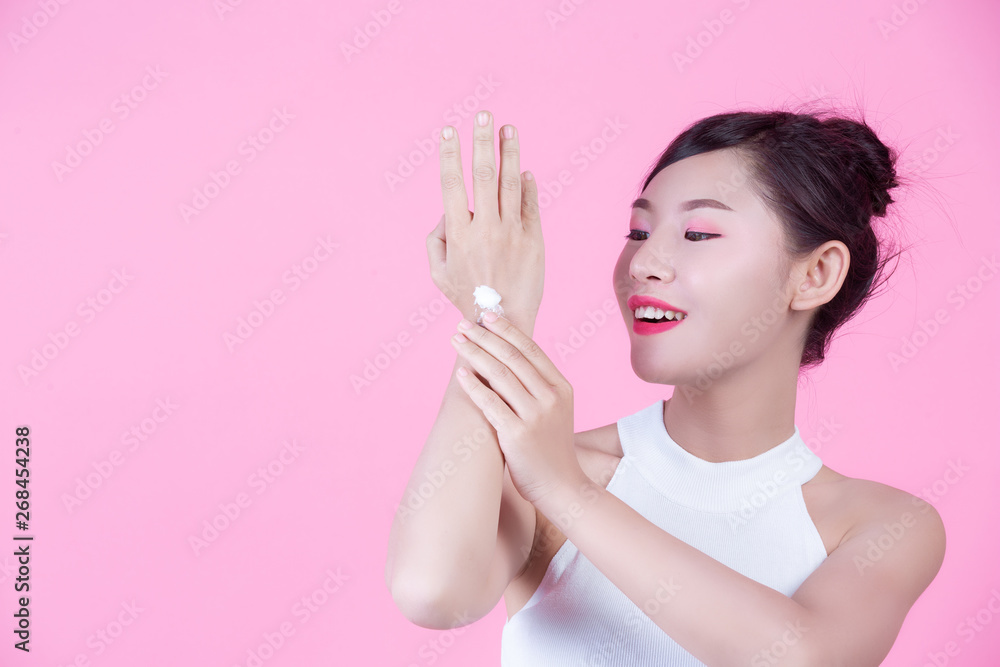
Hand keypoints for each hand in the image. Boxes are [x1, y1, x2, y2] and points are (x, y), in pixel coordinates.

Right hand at [426, 111, 543, 328]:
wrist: (502, 322)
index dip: (450, 154)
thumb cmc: (465, 296)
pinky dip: (528, 185)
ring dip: (509, 152)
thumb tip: (448, 211)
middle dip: (482, 140)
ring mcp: (512, 233)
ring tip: (508, 128)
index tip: (450, 130)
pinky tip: (525, 170)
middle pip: (483, 174)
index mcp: (458, 233)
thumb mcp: (437, 271)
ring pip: (510, 183)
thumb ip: (435, 238)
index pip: (452, 184)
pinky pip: (530, 205)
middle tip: (484, 114)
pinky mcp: (534, 240)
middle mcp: (485, 228)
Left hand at [449, 311, 586, 505]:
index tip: (486, 316)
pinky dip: (474, 386)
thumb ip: (539, 385)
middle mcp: (551, 398)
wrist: (561, 486)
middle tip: (463, 325)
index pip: (531, 350)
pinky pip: (491, 404)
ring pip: (500, 375)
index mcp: (561, 387)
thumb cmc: (551, 447)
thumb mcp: (556, 410)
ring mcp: (535, 416)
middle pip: (513, 358)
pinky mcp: (518, 434)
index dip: (507, 331)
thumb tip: (509, 356)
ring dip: (475, 354)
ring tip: (457, 342)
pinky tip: (460, 374)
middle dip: (485, 338)